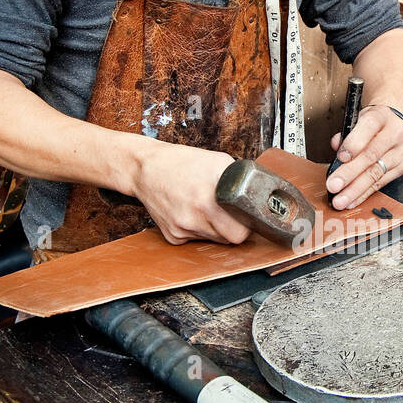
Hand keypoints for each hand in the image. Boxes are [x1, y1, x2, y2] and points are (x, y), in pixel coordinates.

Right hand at [130, 143, 250, 245]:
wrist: (145, 168)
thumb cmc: (182, 162)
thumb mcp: (218, 161)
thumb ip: (239, 180)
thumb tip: (257, 197)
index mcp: (208, 200)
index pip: (240, 233)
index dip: (245, 225)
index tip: (244, 217)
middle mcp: (194, 218)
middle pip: (229, 239)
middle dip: (232, 228)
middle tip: (228, 212)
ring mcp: (182, 229)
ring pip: (213, 240)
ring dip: (215, 228)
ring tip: (206, 207)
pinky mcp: (172, 236)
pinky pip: (195, 239)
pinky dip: (198, 229)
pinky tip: (191, 211)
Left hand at [325, 104, 402, 209]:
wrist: (394, 121)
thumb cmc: (372, 123)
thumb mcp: (358, 119)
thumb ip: (345, 134)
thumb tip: (337, 150)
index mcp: (380, 116)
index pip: (368, 128)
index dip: (354, 144)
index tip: (340, 158)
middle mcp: (394, 133)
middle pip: (371, 155)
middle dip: (350, 174)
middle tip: (334, 186)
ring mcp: (401, 151)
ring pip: (376, 173)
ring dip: (356, 190)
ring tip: (341, 200)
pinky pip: (381, 183)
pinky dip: (364, 194)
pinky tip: (353, 201)